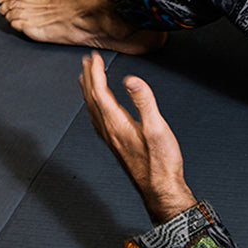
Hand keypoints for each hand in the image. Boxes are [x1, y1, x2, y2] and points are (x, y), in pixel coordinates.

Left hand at [79, 52, 196, 223]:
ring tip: (86, 79)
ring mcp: (111, 139)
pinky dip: (94, 106)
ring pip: (93, 110)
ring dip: (88, 91)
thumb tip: (131, 80)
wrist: (160, 189)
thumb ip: (144, 102)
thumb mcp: (157, 128)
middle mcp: (110, 131)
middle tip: (88, 61)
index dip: (96, 73)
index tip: (94, 58)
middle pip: (93, 100)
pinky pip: (98, 120)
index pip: (100, 93)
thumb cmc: (161, 163)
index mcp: (117, 124)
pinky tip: (98, 108)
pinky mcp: (116, 144)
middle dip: (89, 78)